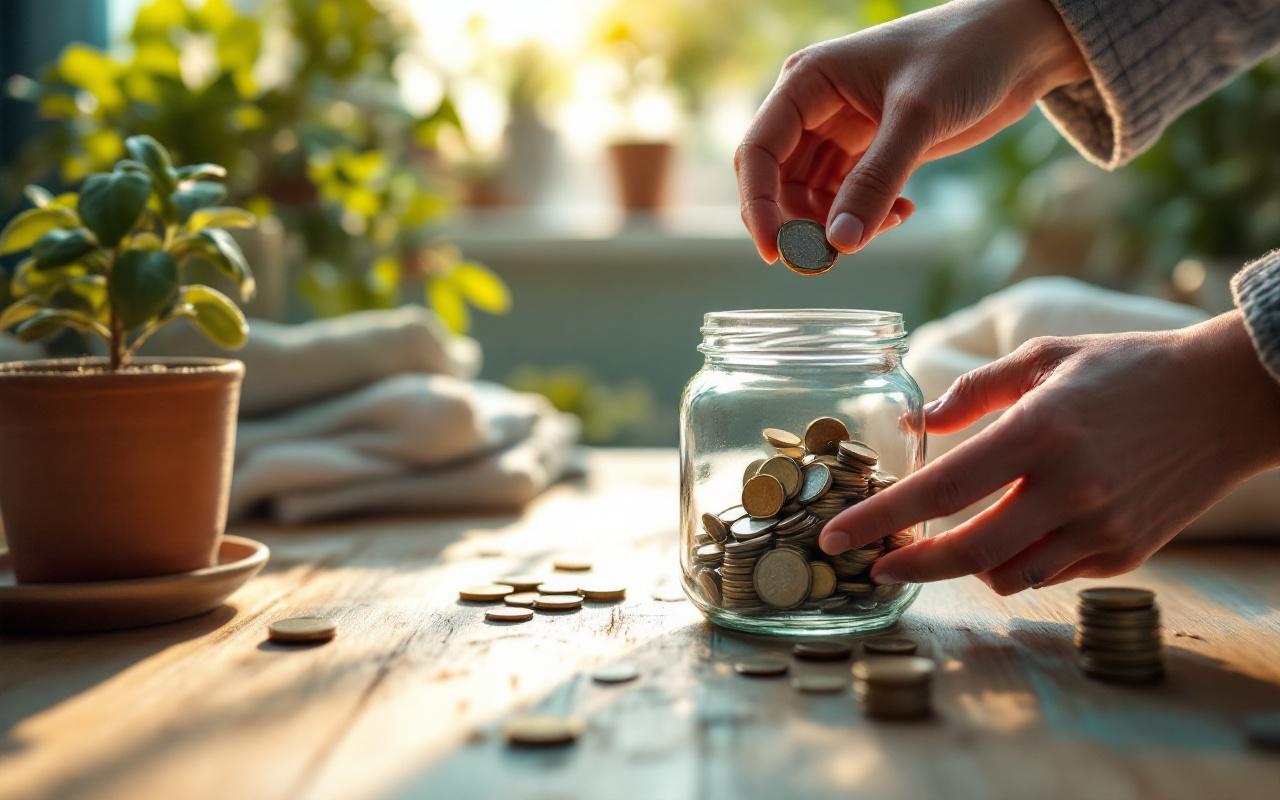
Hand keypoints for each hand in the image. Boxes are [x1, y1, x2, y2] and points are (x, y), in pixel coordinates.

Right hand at [735, 0, 1086, 260]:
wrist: (1018, 46)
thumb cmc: (964, 54)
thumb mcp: (918, 117)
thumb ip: (876, 182)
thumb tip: (839, 243)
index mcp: (807, 83)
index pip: (758, 153)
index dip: (758, 206)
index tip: (775, 253)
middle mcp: (814, 109)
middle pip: (778, 183)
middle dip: (799, 224)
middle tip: (831, 257)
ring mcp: (839, 133)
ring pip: (810, 198)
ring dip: (836, 226)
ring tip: (885, 225)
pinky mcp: (869, 152)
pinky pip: (845, 200)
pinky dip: (865, 218)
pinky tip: (902, 214)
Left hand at [818, 312, 1279, 593]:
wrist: (1225, 399)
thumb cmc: (1127, 368)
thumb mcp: (1045, 358)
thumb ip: (974, 391)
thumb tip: (919, 422)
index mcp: (1039, 431)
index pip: (939, 490)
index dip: (879, 518)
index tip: (836, 536)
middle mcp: (1069, 487)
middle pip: (966, 551)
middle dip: (909, 565)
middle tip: (875, 566)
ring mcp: (1101, 527)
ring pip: (1006, 575)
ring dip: (965, 566)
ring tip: (948, 541)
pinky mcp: (1126, 553)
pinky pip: (1049, 575)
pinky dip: (1016, 565)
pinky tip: (1011, 536)